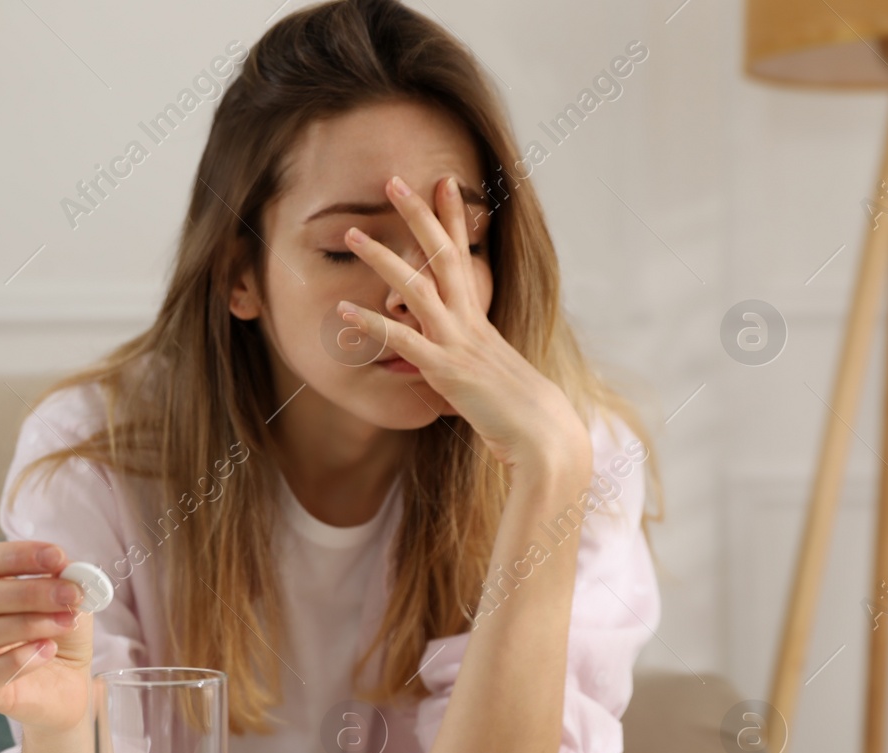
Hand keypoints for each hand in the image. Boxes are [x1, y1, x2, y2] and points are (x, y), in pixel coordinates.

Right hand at [0, 540, 93, 734]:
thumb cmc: (58, 630)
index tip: (57, 557)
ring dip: (29, 624)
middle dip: (29, 592)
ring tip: (66, 622)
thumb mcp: (67, 596)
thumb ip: (64, 576)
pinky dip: (20, 659)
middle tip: (71, 594)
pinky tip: (48, 650)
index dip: (15, 556)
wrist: (68, 682)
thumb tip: (63, 565)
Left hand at [337, 174, 588, 478]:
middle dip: (418, 215)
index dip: (452, 219)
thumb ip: (470, 362)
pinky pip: (402, 340)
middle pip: (441, 255)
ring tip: (352, 233)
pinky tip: (343, 310)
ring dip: (382, 258)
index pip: (465, 256)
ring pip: (416, 287)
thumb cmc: (520, 413)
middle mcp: (468, 321)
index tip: (444, 182)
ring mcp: (457, 342)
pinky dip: (371, 324)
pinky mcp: (446, 369)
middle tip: (393, 180)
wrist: (544, 438)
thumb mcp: (491, 377)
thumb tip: (457, 364)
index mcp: (478, 319)